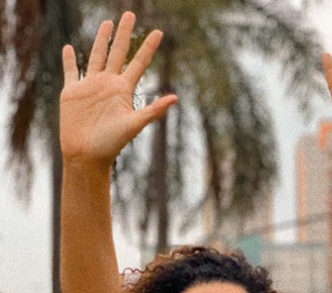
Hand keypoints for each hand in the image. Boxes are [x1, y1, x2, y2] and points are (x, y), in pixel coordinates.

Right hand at [60, 12, 176, 168]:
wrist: (87, 154)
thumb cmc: (112, 143)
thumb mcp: (135, 124)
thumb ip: (154, 110)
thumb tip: (176, 98)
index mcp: (124, 89)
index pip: (139, 62)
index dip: (148, 47)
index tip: (159, 31)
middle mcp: (108, 84)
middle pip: (118, 52)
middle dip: (124, 33)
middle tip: (130, 13)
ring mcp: (90, 86)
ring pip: (97, 56)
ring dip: (102, 39)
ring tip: (107, 23)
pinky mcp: (72, 92)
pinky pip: (71, 72)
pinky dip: (69, 60)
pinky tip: (70, 48)